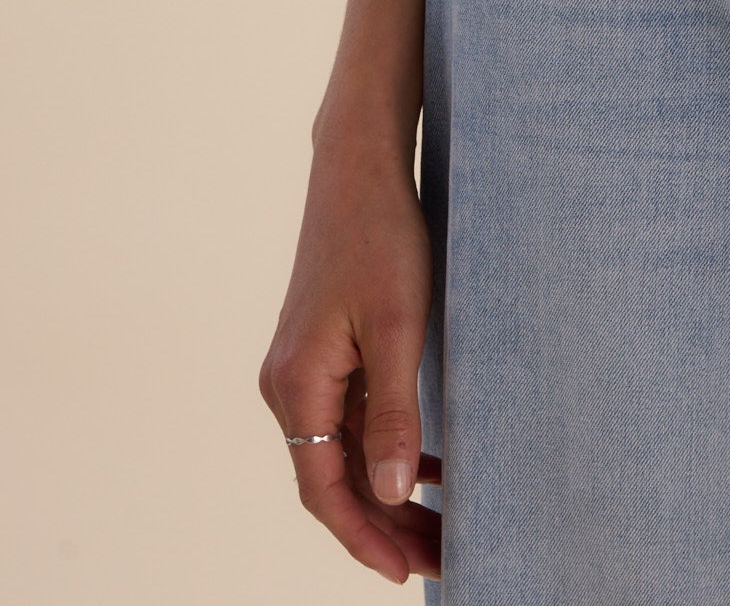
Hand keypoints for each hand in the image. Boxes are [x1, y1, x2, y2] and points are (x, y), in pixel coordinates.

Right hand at [261, 138, 441, 583]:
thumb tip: (390, 494)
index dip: (365, 538)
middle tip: (440, 559)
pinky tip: (424, 467)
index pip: (324, 490)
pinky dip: (383, 450)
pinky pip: (349, 420)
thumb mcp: (397, 326)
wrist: (359, 166)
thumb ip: (392, 411)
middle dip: (384, 525)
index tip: (406, 573)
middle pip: (332, 480)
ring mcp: (304, 368)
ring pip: (342, 453)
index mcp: (297, 386)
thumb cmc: (380, 235)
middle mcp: (289, 385)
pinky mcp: (324, 349)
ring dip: (386, 491)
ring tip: (439, 525)